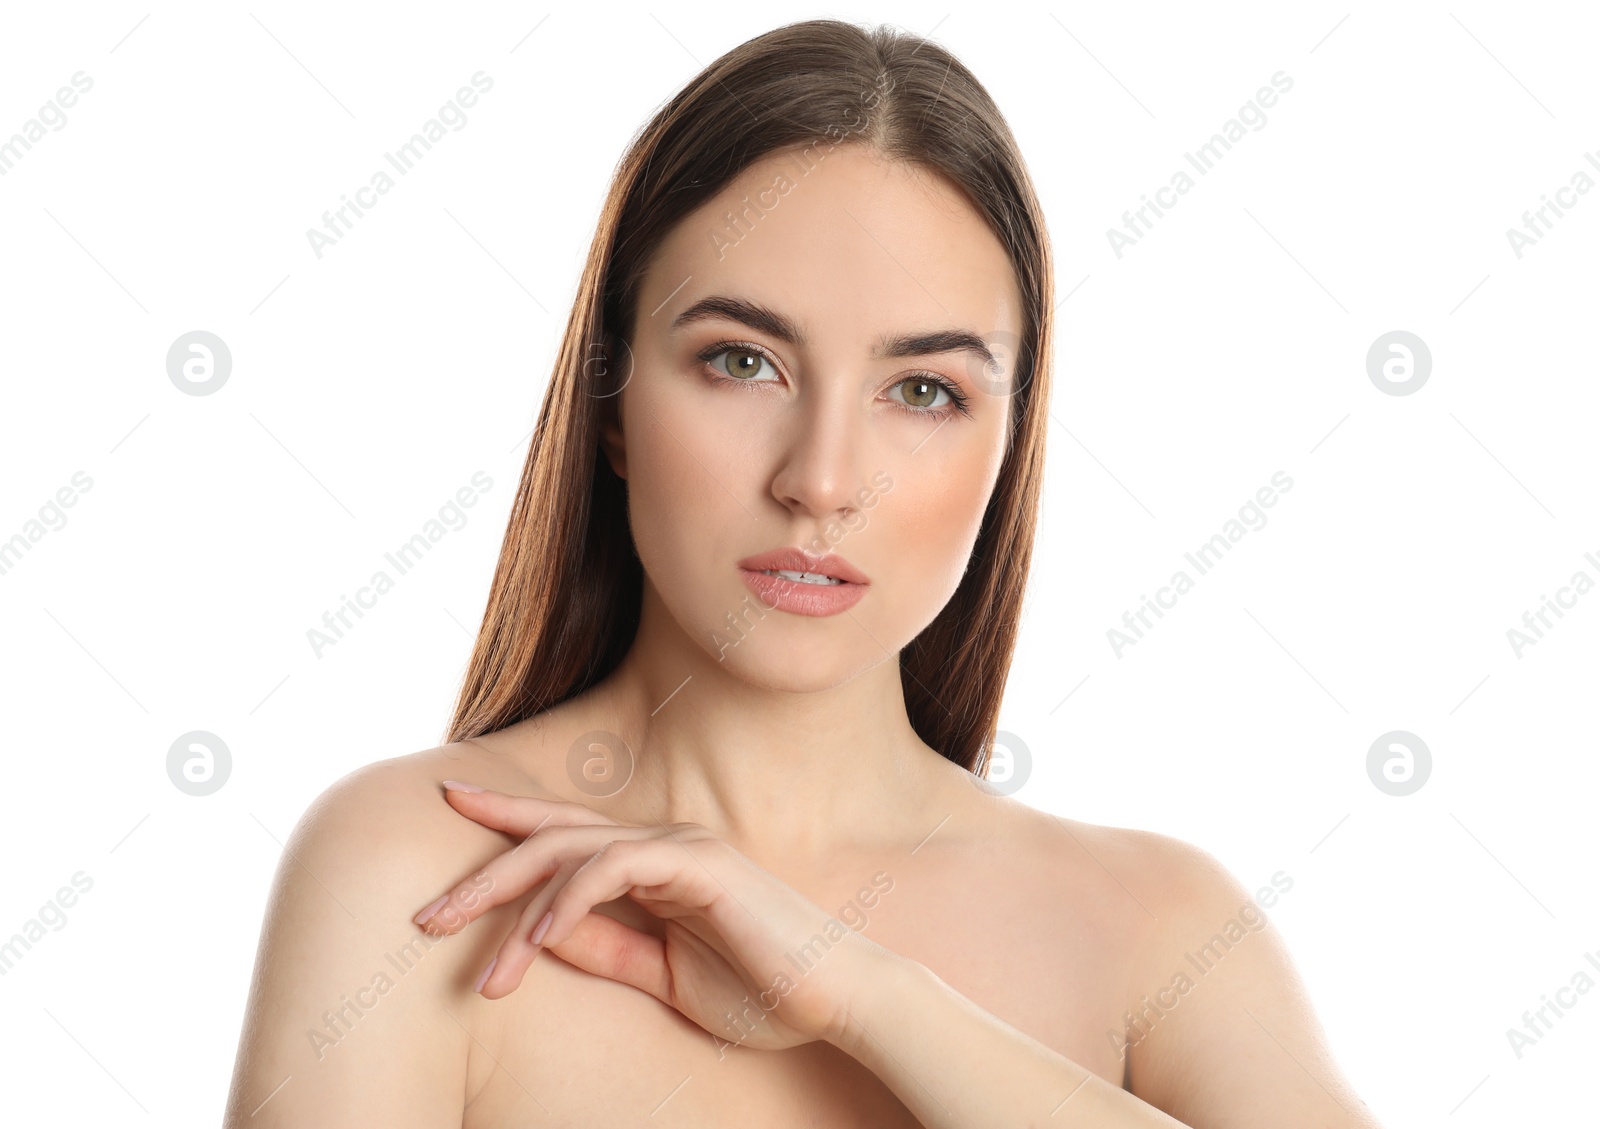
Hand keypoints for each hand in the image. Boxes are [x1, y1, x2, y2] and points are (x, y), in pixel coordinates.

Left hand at [413, 784, 886, 1051]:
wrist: (835, 999)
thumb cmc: (758, 990)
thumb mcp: (660, 975)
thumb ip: (604, 948)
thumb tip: (534, 935)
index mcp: (654, 863)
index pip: (564, 833)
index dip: (505, 819)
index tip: (448, 805)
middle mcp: (662, 842)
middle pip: (552, 835)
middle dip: (484, 872)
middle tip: (425, 915)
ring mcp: (682, 847)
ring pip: (572, 849)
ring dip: (516, 907)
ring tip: (481, 972)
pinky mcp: (700, 864)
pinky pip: (613, 870)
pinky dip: (568, 904)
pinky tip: (537, 943)